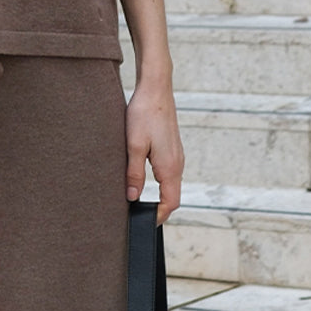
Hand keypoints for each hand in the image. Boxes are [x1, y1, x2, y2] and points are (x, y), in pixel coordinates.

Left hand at [125, 80, 183, 225]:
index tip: (143, 221)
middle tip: (137, 215)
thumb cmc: (144, 114)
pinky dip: (159, 184)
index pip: (170, 202)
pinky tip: (144, 181)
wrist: (156, 89)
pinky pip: (169, 174)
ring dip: (158, 196)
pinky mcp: (172, 149)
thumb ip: (134, 174)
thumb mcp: (134, 146)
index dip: (158, 216)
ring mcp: (177, 156)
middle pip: (172, 197)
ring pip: (170, 185)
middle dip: (157, 209)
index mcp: (170, 166)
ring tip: (138, 202)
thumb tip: (132, 197)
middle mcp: (177, 164)